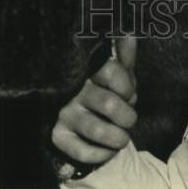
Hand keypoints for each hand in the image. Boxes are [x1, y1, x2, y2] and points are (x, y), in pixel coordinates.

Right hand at [51, 36, 137, 166]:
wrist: (72, 113)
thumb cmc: (101, 88)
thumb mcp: (114, 70)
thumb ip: (124, 56)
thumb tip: (130, 34)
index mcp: (88, 69)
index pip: (114, 74)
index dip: (128, 88)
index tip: (129, 94)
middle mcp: (73, 89)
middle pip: (110, 105)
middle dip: (128, 117)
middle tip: (128, 119)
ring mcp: (64, 113)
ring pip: (98, 131)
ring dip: (119, 138)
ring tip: (122, 137)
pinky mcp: (57, 136)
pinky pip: (84, 152)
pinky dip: (102, 154)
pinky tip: (107, 149)